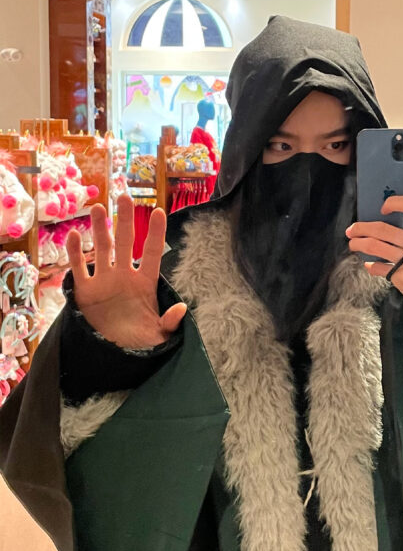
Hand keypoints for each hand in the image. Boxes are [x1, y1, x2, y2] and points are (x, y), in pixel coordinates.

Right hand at [65, 194, 186, 348]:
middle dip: (125, 220)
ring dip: (99, 228)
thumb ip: (170, 322)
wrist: (114, 353)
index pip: (152, 253)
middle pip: (125, 242)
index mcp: (145, 283)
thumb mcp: (159, 335)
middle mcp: (124, 276)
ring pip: (101, 248)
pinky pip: (80, 268)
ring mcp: (104, 281)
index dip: (155, 234)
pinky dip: (76, 253)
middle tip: (125, 197)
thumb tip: (181, 308)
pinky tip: (74, 235)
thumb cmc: (140, 342)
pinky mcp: (85, 291)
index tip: (159, 212)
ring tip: (98, 207)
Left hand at [346, 196, 402, 338]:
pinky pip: (378, 267)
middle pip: (381, 228)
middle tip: (352, 229)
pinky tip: (370, 265)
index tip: (383, 208)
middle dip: (361, 228)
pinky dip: (370, 266)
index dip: (393, 203)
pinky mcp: (400, 276)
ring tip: (354, 244)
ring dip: (358, 244)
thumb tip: (394, 222)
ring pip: (374, 246)